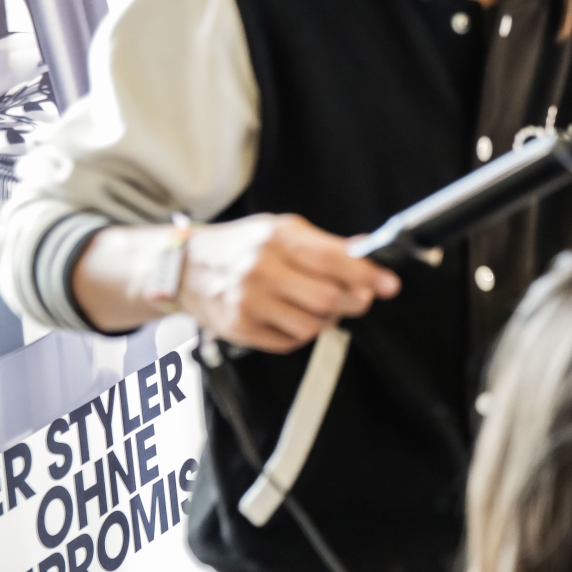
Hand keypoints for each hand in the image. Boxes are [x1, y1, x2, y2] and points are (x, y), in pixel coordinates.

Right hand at [178, 214, 399, 352]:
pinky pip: (290, 342)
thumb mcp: (280, 229)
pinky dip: (302, 333)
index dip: (367, 275)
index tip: (389, 284)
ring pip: (312, 325)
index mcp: (277, 238)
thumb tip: (366, 254)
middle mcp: (261, 269)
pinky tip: (295, 316)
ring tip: (321, 306)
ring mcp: (248, 302)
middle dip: (355, 302)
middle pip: (328, 298)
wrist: (183, 267)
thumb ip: (324, 244)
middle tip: (359, 298)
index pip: (333, 259)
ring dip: (328, 320)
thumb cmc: (240, 246)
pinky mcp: (240, 329)